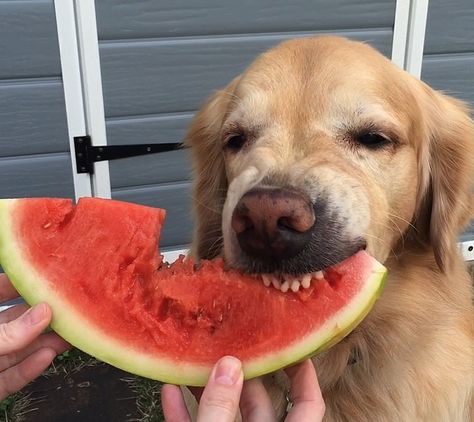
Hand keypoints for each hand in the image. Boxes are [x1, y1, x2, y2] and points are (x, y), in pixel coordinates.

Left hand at [0, 273, 69, 399]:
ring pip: (20, 350)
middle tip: (71, 309)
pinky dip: (31, 368)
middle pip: (17, 324)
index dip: (23, 283)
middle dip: (45, 317)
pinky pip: (13, 377)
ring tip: (70, 334)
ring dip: (45, 343)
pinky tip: (49, 357)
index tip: (50, 276)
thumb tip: (43, 313)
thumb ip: (8, 333)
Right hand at [161, 356, 324, 420]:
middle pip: (260, 403)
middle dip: (243, 372)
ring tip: (197, 357)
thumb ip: (222, 410)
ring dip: (208, 388)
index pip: (309, 404)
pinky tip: (171, 388)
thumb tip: (229, 366)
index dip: (305, 374)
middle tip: (231, 343)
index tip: (293, 345)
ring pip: (224, 414)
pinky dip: (184, 411)